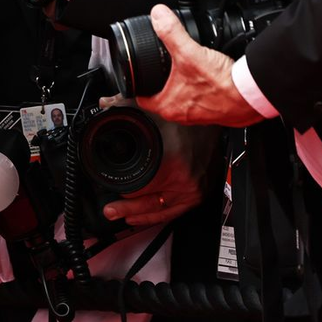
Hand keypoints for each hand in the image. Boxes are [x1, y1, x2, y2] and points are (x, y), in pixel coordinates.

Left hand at [100, 108, 218, 227]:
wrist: (216, 119)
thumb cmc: (189, 116)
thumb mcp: (153, 109)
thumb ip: (125, 106)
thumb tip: (105, 104)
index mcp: (172, 165)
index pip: (139, 187)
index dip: (121, 187)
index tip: (109, 185)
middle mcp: (185, 183)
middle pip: (149, 204)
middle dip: (126, 208)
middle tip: (110, 210)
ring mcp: (194, 191)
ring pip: (162, 211)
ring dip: (141, 216)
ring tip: (123, 215)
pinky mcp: (199, 193)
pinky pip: (175, 212)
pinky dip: (158, 215)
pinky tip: (144, 217)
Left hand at [135, 6, 261, 127]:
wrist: (251, 96)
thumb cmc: (223, 86)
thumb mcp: (190, 52)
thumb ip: (171, 32)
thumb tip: (158, 15)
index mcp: (168, 106)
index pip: (142, 97)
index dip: (137, 84)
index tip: (137, 74)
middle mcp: (182, 114)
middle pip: (162, 96)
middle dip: (160, 81)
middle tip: (161, 66)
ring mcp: (199, 114)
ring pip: (182, 97)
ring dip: (182, 84)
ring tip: (183, 67)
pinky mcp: (214, 110)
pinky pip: (201, 97)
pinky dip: (200, 86)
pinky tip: (206, 74)